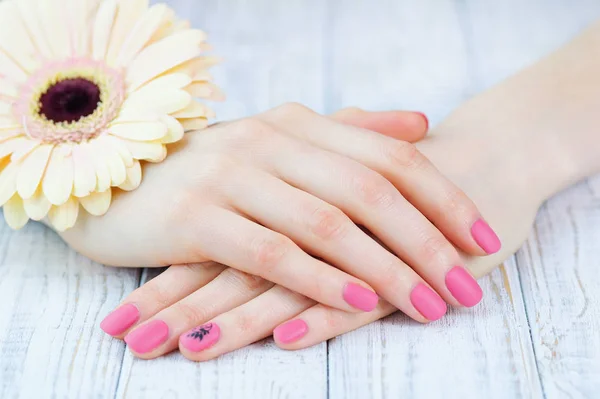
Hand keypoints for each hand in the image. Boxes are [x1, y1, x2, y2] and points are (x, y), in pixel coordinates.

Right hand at [102, 109, 538, 359]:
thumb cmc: (212, 168)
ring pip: (327, 224)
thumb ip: (350, 130)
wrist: (114, 172)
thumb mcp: (281, 141)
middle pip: (370, 191)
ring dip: (385, 269)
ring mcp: (232, 177)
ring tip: (430, 305)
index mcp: (298, 123)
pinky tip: (361, 306)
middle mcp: (271, 141)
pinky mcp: (196, 218)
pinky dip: (321, 280)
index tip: (487, 238)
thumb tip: (418, 124)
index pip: (390, 156)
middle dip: (427, 242)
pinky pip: (271, 252)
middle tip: (467, 287)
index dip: (444, 198)